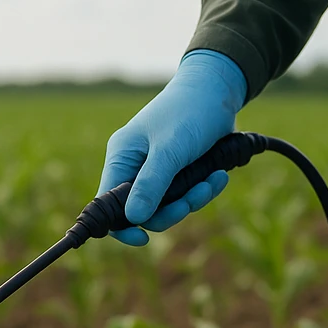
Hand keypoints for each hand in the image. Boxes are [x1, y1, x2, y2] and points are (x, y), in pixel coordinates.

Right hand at [98, 50, 246, 245]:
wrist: (218, 88)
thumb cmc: (190, 111)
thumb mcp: (171, 149)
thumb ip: (152, 184)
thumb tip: (133, 219)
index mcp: (121, 157)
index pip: (108, 203)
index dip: (121, 226)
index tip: (142, 238)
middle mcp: (134, 166)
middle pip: (141, 211)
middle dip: (170, 211)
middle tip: (192, 201)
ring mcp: (155, 170)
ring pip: (166, 206)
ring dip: (191, 200)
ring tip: (214, 180)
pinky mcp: (176, 172)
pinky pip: (183, 196)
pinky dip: (201, 191)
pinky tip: (218, 177)